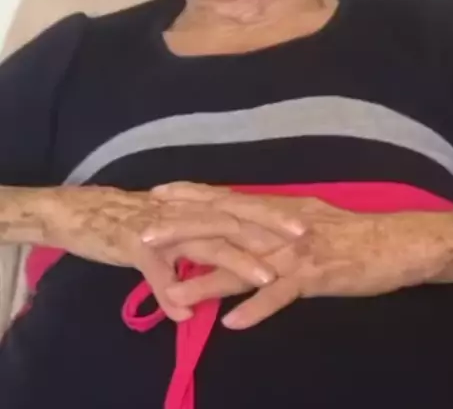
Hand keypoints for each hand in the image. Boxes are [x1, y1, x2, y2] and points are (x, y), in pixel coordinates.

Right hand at [39, 185, 301, 320]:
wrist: (83, 212)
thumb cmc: (133, 219)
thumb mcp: (173, 227)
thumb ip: (201, 239)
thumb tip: (231, 250)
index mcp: (195, 204)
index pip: (241, 204)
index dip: (273, 212)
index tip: (306, 220)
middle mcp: (184, 210)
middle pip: (233, 218)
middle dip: (269, 229)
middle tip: (302, 240)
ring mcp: (161, 227)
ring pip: (204, 243)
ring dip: (235, 262)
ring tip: (264, 278)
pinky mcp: (134, 244)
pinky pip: (156, 270)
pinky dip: (170, 290)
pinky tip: (185, 312)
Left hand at [157, 184, 450, 327]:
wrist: (392, 241)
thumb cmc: (349, 231)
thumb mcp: (304, 217)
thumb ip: (272, 220)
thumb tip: (242, 220)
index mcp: (276, 209)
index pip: (226, 199)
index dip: (191, 195)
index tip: (157, 194)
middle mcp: (278, 227)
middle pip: (224, 227)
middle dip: (183, 232)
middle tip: (144, 238)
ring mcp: (295, 253)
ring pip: (244, 265)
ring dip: (207, 279)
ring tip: (173, 294)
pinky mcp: (314, 277)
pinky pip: (281, 294)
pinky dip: (257, 307)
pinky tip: (232, 323)